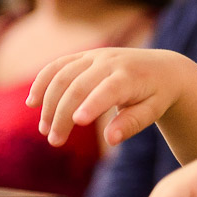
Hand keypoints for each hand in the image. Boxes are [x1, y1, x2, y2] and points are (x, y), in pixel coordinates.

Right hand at [27, 48, 189, 147]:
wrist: (164, 68)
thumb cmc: (158, 95)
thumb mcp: (153, 111)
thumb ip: (132, 123)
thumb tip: (111, 140)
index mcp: (130, 76)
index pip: (108, 90)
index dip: (91, 105)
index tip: (76, 123)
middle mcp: (110, 61)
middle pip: (78, 86)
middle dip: (63, 114)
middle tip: (55, 141)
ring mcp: (95, 56)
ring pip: (62, 76)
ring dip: (49, 104)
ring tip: (45, 131)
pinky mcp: (84, 55)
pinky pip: (57, 66)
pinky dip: (42, 82)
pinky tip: (32, 103)